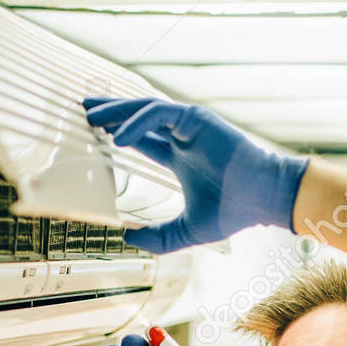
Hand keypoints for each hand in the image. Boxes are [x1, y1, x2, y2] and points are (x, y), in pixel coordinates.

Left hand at [83, 96, 309, 253]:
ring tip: (91, 115)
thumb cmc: (234, 212)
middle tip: (82, 108)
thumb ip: (157, 237)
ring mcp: (190, 125)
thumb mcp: (186, 231)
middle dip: (110, 110)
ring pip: (145, 109)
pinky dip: (138, 123)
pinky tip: (118, 136)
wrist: (263, 198)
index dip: (117, 131)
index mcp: (180, 156)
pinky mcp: (197, 119)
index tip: (92, 130)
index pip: (141, 137)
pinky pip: (160, 114)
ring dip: (117, 110)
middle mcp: (182, 136)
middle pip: (138, 116)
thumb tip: (125, 237)